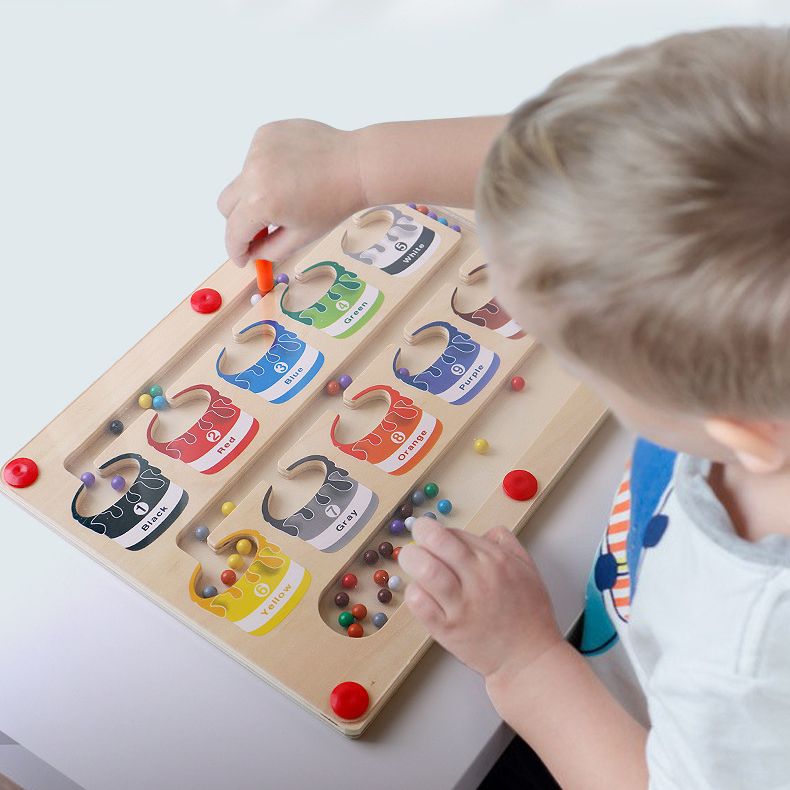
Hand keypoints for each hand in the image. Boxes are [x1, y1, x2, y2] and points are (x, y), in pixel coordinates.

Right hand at [217, 119, 364, 265]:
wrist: (356, 166)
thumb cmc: (334, 202)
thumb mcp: (301, 237)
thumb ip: (269, 250)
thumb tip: (252, 254)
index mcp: (260, 202)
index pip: (233, 231)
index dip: (236, 250)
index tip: (241, 257)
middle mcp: (252, 172)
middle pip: (226, 204)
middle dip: (239, 221)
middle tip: (261, 230)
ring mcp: (257, 149)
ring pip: (241, 181)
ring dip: (255, 193)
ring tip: (288, 194)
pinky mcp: (265, 133)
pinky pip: (253, 159)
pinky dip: (265, 170)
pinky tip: (291, 173)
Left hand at [398, 517, 562, 686]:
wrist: (529, 659)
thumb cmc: (529, 615)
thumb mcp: (527, 569)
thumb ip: (507, 544)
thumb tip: (485, 531)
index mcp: (496, 561)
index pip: (455, 533)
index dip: (441, 532)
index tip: (437, 539)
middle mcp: (478, 579)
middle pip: (438, 541)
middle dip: (422, 532)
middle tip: (419, 538)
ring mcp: (461, 605)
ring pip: (426, 569)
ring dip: (412, 559)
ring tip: (412, 561)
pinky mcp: (447, 629)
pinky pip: (420, 603)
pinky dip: (414, 592)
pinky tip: (420, 591)